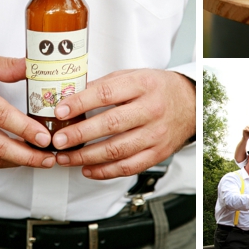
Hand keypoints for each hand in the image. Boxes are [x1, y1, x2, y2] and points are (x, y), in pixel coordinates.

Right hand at [0, 53, 55, 169]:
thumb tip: (36, 67)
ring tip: (39, 160)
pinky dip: (2, 164)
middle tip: (48, 156)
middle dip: (27, 154)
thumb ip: (9, 67)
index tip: (44, 136)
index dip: (25, 129)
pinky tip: (18, 160)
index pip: (1, 116)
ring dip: (18, 162)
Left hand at [53, 69, 194, 179]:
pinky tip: (87, 169)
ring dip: (86, 157)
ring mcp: (156, 134)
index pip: (107, 94)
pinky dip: (105, 171)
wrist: (190, 104)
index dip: (80, 103)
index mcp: (143, 85)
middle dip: (79, 134)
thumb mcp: (133, 76)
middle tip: (57, 141)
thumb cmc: (156, 88)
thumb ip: (105, 85)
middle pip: (111, 124)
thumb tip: (70, 97)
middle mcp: (151, 109)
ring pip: (117, 150)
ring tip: (65, 158)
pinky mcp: (158, 153)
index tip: (60, 112)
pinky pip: (128, 167)